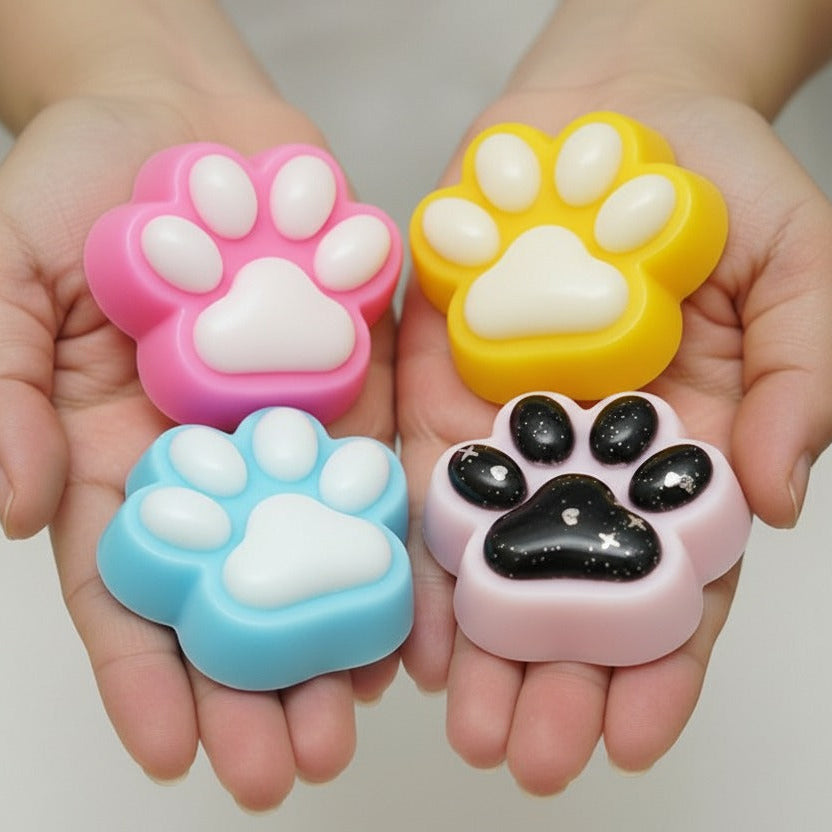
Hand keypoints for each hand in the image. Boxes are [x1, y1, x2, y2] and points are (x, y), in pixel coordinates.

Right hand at [0, 85, 397, 809]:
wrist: (179, 118)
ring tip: (360, 713)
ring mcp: (293, 426)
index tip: (172, 754)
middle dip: (256, 680)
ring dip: (338, 631)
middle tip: (288, 766)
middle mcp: (215, 459)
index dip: (144, 674)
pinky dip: (402, 537)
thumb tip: (5, 506)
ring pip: (317, 547)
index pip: (128, 588)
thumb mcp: (4, 276)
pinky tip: (423, 606)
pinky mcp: (359, 382)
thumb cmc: (76, 187)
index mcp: (120, 454)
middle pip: (235, 589)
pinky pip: (385, 466)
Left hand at [397, 80, 831, 792]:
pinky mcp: (438, 386)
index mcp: (676, 452)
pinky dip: (412, 546)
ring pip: (487, 553)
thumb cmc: (717, 187)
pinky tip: (402, 617)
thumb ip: (799, 381)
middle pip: (569, 587)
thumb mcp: (800, 271)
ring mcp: (507, 430)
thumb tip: (777, 500)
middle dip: (551, 675)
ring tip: (461, 721)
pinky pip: (420, 476)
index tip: (631, 737)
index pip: (670, 580)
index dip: (656, 662)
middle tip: (526, 756)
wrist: (614, 113)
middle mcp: (585, 459)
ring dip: (474, 639)